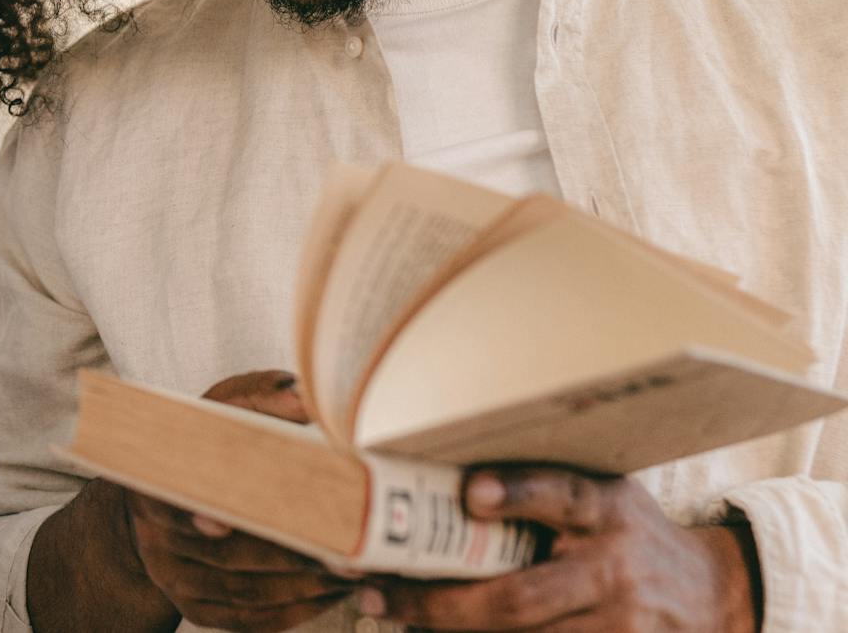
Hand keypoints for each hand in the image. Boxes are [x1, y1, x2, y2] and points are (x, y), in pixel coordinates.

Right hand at [124, 370, 356, 632]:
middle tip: (345, 552)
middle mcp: (155, 539)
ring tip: (354, 572)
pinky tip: (330, 593)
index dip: (200, 515)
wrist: (161, 501)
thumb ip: (257, 398)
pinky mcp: (197, 609)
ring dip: (304, 587)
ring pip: (244, 592)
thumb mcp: (217, 410)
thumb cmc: (200, 445)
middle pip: (225, 556)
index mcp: (153, 484)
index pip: (172, 505)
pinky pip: (249, 619)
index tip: (229, 522)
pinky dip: (295, 611)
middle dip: (290, 556)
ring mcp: (174, 579)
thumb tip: (304, 398)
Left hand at [365, 467, 761, 631]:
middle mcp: (616, 570)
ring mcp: (621, 626)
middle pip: (521, 598)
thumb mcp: (604, 493)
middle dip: (441, 602)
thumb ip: (544, 487)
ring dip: (450, 632)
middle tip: (377, 591)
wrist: (714, 596)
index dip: (517, 493)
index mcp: (608, 509)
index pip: (563, 495)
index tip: (470, 491)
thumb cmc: (630, 532)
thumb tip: (446, 475)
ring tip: (390, 615)